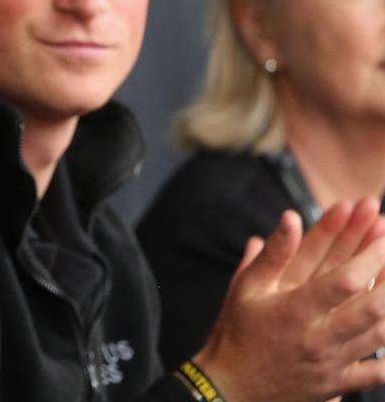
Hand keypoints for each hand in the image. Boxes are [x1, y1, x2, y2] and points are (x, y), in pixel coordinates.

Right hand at [195, 198, 384, 401]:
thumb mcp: (246, 288)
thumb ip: (274, 253)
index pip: (343, 280)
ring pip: (380, 336)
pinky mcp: (338, 383)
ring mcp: (331, 363)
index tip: (382, 231)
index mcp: (293, 311)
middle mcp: (317, 338)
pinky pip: (377, 373)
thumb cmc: (238, 332)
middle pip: (371, 308)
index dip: (369, 255)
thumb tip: (292, 217)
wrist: (232, 387)